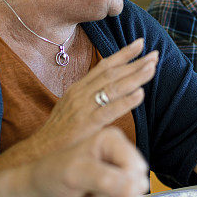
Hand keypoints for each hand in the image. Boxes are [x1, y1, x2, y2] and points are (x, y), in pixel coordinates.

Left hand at [26, 127, 148, 196]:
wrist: (39, 196)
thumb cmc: (51, 176)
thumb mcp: (76, 173)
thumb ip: (106, 180)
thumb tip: (134, 188)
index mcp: (112, 141)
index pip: (136, 167)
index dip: (121, 183)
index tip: (97, 186)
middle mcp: (119, 155)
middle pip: (138, 185)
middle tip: (88, 191)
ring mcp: (119, 175)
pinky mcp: (117, 193)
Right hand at [34, 38, 157, 152]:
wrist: (41, 152)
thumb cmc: (60, 133)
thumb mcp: (73, 108)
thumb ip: (90, 98)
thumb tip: (110, 90)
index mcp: (78, 89)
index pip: (103, 66)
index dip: (122, 54)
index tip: (140, 44)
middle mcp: (80, 94)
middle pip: (111, 73)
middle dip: (135, 63)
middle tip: (155, 54)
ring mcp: (83, 108)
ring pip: (113, 88)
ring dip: (134, 77)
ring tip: (152, 68)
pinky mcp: (86, 124)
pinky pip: (109, 110)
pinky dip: (126, 101)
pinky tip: (140, 94)